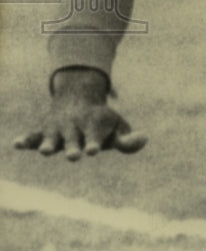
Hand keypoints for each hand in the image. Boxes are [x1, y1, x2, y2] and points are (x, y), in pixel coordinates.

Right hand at [12, 68, 146, 160]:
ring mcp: (58, 129)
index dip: (94, 143)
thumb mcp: (117, 126)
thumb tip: (144, 138)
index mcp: (94, 125)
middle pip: (73, 140)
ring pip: (51, 138)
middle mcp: (74, 127)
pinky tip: (16, 144)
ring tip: (46, 151)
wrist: (77, 95)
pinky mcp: (43, 132)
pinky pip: (32, 136)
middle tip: (75, 155)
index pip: (94, 137)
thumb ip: (128, 139)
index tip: (93, 151)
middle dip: (73, 147)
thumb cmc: (101, 118)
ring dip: (49, 144)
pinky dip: (25, 140)